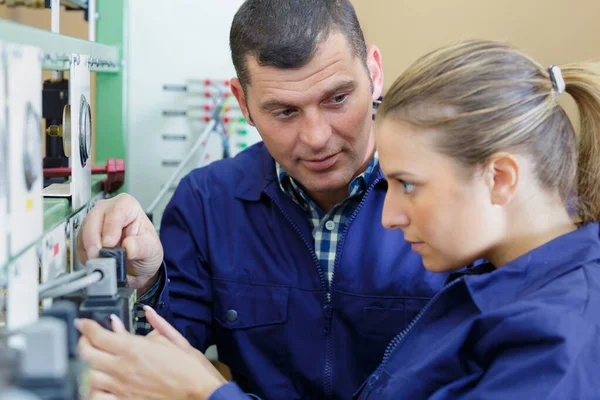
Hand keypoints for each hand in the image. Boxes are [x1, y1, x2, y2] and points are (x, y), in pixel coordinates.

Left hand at [76, 314, 225, 399]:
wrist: (199, 393)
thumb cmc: (189, 369)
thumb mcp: (174, 340)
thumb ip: (156, 324)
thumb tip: (147, 312)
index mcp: (135, 349)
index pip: (98, 335)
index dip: (87, 326)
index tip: (84, 323)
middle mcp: (123, 368)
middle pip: (86, 353)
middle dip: (82, 342)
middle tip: (86, 339)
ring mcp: (121, 387)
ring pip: (88, 375)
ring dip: (86, 365)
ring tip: (92, 360)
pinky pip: (97, 397)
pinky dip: (92, 388)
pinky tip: (97, 382)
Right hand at [77, 193, 163, 293]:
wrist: (137, 265)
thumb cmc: (145, 249)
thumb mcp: (152, 249)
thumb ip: (142, 247)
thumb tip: (129, 246)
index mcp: (128, 206)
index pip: (116, 210)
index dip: (110, 227)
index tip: (109, 244)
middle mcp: (109, 210)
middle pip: (94, 218)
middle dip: (94, 239)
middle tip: (99, 256)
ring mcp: (95, 222)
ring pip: (83, 231)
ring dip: (88, 249)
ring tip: (101, 262)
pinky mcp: (85, 236)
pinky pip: (79, 244)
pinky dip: (85, 255)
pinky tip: (96, 261)